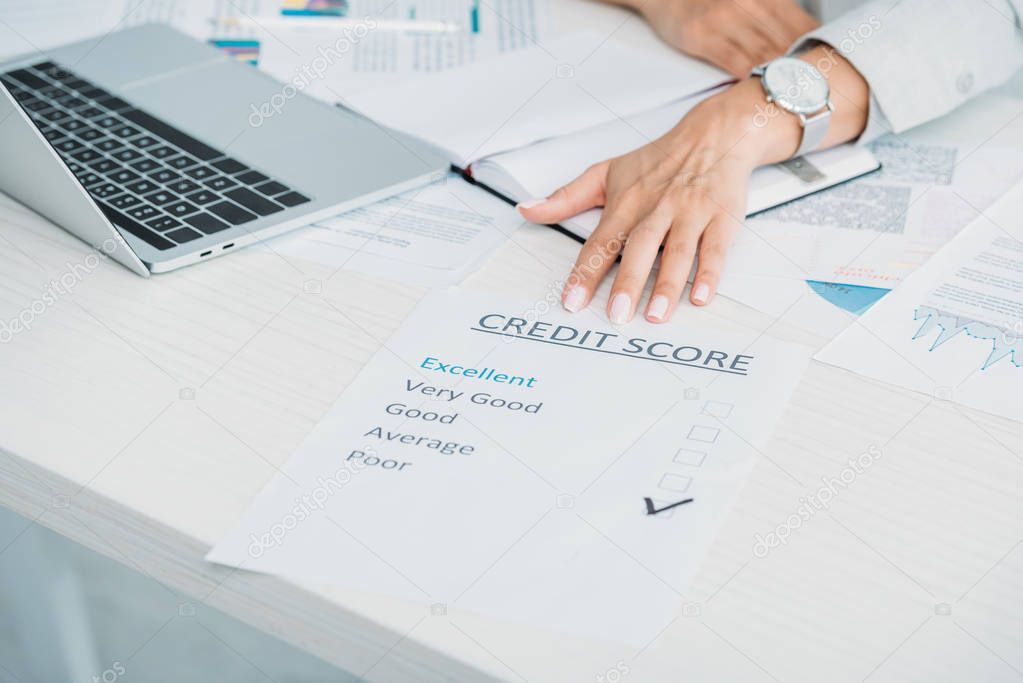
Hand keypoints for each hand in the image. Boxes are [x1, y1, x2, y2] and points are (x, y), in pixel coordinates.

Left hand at [518, 78, 800, 323]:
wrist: (714, 133)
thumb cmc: (658, 160)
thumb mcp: (606, 172)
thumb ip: (566, 197)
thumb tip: (526, 210)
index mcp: (627, 203)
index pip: (601, 242)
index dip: (585, 273)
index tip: (571, 301)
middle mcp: (657, 208)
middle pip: (640, 248)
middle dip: (628, 282)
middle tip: (616, 315)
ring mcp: (691, 213)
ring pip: (678, 251)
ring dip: (668, 285)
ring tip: (655, 315)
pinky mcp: (721, 218)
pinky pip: (715, 248)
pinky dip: (709, 273)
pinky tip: (700, 297)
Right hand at [640, 0, 818, 76]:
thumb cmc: (705, 0)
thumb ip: (772, 13)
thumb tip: (802, 38)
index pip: (802, 25)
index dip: (818, 50)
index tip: (830, 71)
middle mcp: (749, 4)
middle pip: (786, 43)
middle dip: (805, 69)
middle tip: (820, 93)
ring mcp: (725, 20)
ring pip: (764, 55)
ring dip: (782, 78)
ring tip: (798, 99)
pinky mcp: (703, 37)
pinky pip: (735, 63)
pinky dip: (751, 79)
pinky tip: (763, 92)